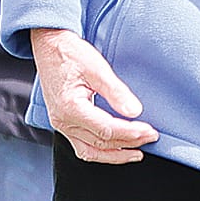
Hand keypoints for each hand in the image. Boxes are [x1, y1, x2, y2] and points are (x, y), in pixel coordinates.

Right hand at [30, 27, 159, 163]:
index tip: (149, 131)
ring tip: (135, 153)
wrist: (49, 45)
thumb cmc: (69, 53)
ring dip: (115, 155)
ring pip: (90, 151)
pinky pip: (83, 146)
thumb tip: (134, 112)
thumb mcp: (97, 67)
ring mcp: (61, 124)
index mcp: (70, 107)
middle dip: (129, 143)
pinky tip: (115, 148)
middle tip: (150, 138)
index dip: (131, 133)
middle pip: (101, 143)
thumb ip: (116, 92)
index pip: (107, 129)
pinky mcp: (63, 123)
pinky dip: (101, 151)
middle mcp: (63, 121)